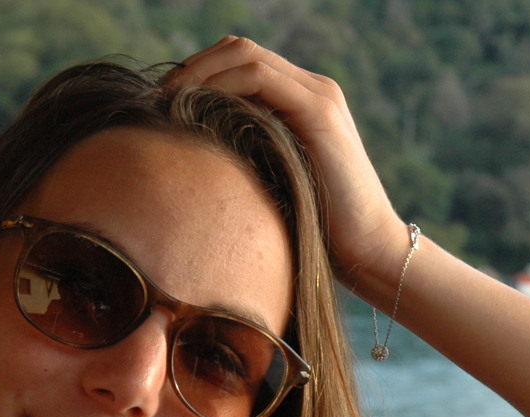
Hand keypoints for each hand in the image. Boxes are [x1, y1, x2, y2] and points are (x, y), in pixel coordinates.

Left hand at [166, 37, 410, 291]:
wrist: (370, 252)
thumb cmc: (323, 237)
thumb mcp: (277, 190)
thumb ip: (251, 163)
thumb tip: (199, 164)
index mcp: (304, 105)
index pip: (242, 64)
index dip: (199, 74)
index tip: (165, 104)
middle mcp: (314, 90)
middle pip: (239, 50)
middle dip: (193, 67)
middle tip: (159, 98)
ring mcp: (320, 97)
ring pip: (245, 55)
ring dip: (200, 72)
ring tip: (169, 102)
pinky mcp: (321, 113)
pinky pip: (260, 78)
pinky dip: (222, 85)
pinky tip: (197, 110)